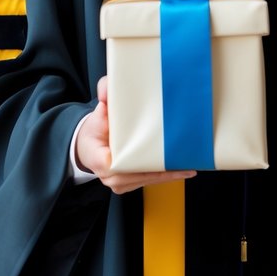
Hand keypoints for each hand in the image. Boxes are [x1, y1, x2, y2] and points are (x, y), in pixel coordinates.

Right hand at [75, 75, 195, 193]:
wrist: (88, 146)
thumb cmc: (95, 129)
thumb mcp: (97, 110)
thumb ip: (105, 94)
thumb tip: (108, 90)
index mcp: (99, 158)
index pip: (120, 165)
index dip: (142, 164)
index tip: (162, 159)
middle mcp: (109, 176)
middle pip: (141, 175)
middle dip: (164, 169)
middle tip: (186, 161)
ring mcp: (119, 184)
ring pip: (147, 181)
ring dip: (168, 175)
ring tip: (188, 167)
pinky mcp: (128, 185)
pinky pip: (148, 182)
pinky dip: (164, 176)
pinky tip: (181, 170)